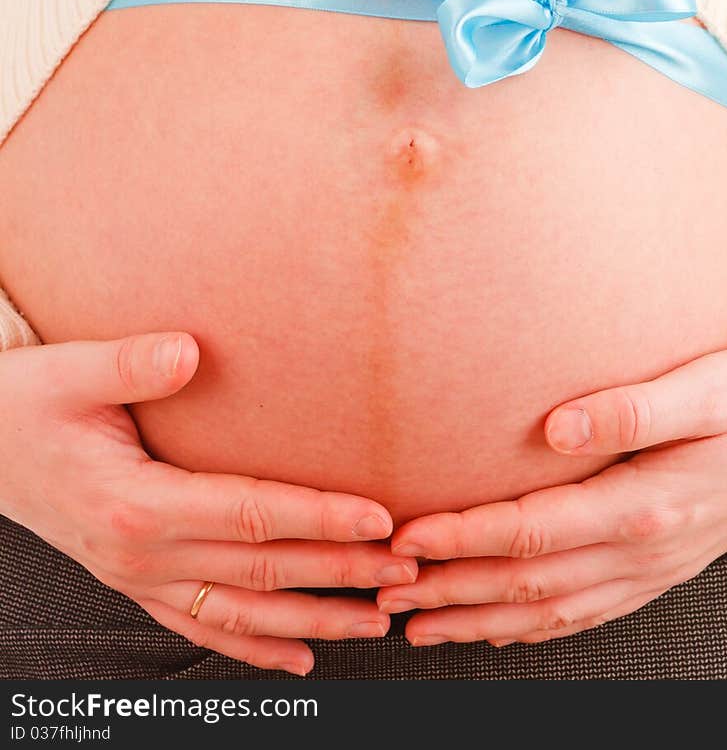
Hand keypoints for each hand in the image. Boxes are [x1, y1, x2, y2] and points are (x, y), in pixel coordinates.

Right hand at [0, 333, 416, 673]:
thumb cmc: (25, 405)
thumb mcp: (69, 373)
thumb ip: (132, 362)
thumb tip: (190, 352)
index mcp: (137, 502)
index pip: (251, 514)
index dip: (320, 518)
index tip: (378, 519)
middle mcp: (142, 553)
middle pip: (261, 569)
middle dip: (338, 573)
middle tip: (404, 571)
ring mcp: (137, 575)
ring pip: (240, 611)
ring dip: (311, 620)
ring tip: (373, 621)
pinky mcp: (134, 579)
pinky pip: (201, 625)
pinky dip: (253, 646)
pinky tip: (298, 659)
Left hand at [377, 343, 726, 646]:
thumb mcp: (704, 388)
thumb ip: (629, 408)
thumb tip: (555, 425)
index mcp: (647, 505)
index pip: (533, 529)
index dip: (464, 537)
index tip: (408, 537)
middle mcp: (646, 550)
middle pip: (529, 581)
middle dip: (452, 590)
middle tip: (385, 593)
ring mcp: (654, 567)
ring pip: (551, 608)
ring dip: (480, 618)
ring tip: (420, 623)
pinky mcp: (661, 567)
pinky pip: (586, 612)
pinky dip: (535, 626)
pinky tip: (502, 629)